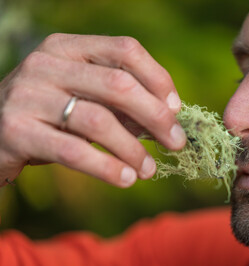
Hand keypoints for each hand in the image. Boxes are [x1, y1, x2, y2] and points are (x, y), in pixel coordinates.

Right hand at [0, 33, 185, 187]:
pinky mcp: (16, 131)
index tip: (176, 108)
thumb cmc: (50, 112)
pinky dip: (106, 167)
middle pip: (118, 85)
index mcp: (68, 48)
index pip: (125, 50)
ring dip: (132, 149)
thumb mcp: (83, 96)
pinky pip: (73, 151)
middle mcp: (47, 65)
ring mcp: (28, 95)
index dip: (158, 78)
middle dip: (156, 117)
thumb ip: (119, 102)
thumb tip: (167, 118)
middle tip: (176, 143)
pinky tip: (125, 179)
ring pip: (98, 120)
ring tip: (149, 169)